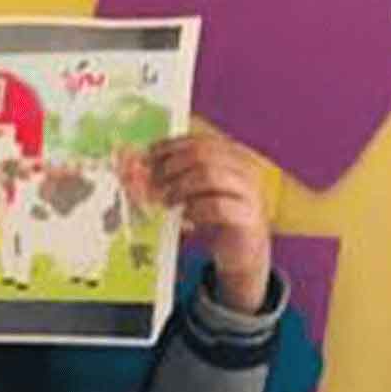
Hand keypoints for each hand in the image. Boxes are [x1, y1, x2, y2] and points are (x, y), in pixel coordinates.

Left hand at [125, 131, 271, 313]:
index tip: (147, 157)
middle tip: (152, 183)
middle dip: (171, 167)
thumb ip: (178, 178)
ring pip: (210, 176)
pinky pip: (218, 206)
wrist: (243, 250)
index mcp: (232, 156)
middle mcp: (243, 168)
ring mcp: (249, 191)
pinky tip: (184, 216)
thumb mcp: (196, 193)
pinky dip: (195, 210)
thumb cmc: (215, 217)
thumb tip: (141, 168)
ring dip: (179, 187)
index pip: (199, 141)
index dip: (170, 147)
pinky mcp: (248, 216)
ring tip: (165, 201)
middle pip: (203, 154)